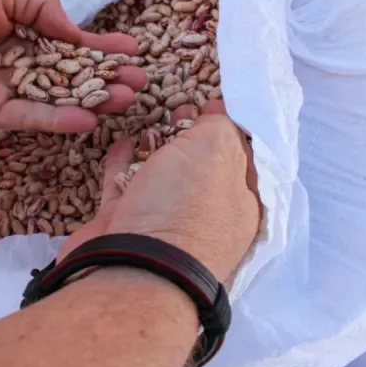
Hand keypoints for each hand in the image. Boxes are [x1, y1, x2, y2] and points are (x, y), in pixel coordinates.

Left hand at [0, 0, 146, 132]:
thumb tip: (78, 32)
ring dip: (90, 102)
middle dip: (106, 79)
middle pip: (70, 75)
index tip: (134, 52)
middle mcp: (21, 62)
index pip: (71, 43)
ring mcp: (7, 89)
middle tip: (139, 86)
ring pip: (56, 99)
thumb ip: (42, 9)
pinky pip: (28, 118)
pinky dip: (55, 120)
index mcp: (24, 29)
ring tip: (123, 102)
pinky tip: (85, 120)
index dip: (102, 49)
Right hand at [59, 101, 260, 283]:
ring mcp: (162, 222)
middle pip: (200, 165)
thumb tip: (216, 115)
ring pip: (162, 175)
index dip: (230, 125)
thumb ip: (219, 127)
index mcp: (241, 203)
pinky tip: (123, 139)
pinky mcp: (123, 224)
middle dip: (193, 133)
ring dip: (158, 146)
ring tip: (152, 116)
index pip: (243, 156)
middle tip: (181, 103)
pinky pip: (124, 184)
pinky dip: (123, 161)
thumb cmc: (183, 208)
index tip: (214, 99)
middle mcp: (205, 215)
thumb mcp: (214, 151)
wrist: (130, 267)